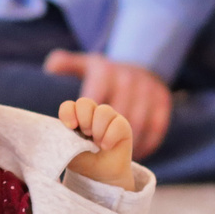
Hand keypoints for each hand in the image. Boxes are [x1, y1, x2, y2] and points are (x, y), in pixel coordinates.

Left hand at [43, 50, 172, 155]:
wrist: (139, 70)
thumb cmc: (103, 77)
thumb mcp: (84, 65)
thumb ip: (65, 64)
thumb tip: (51, 66)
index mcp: (104, 71)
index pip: (91, 97)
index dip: (81, 117)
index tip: (74, 128)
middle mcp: (127, 78)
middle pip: (112, 112)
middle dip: (99, 130)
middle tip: (93, 141)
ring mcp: (147, 89)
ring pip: (135, 122)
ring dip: (120, 139)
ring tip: (108, 148)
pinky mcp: (163, 100)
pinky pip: (155, 127)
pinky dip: (146, 142)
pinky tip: (134, 149)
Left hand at [59, 96, 141, 189]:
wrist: (102, 176)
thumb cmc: (85, 162)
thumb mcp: (69, 153)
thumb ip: (63, 140)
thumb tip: (60, 129)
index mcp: (76, 118)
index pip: (69, 106)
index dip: (68, 113)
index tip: (70, 127)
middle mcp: (92, 114)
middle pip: (85, 103)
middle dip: (84, 119)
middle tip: (86, 135)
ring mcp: (108, 118)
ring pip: (103, 111)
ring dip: (98, 129)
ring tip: (97, 144)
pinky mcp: (122, 125)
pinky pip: (117, 123)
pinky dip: (110, 136)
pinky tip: (106, 147)